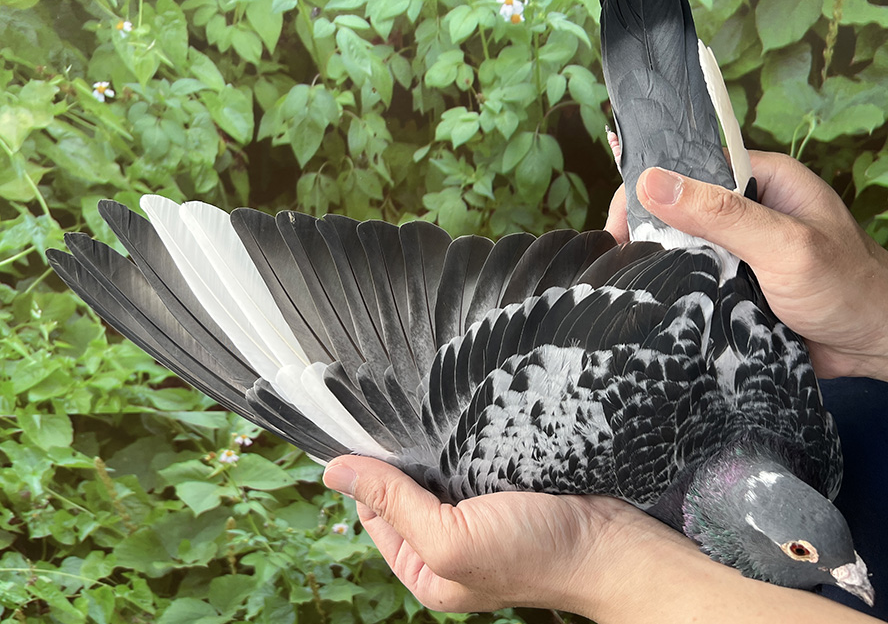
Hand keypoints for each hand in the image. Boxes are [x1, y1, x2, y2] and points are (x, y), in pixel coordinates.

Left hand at [323, 456, 877, 622]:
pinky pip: (463, 459)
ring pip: (432, 470)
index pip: (375, 511)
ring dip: (428, 444)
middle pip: (402, 490)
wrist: (612, 541)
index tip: (364, 429)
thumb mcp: (452, 538)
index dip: (367, 473)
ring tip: (423, 410)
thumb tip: (331, 472)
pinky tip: (455, 417)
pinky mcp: (499, 486)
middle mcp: (444, 543)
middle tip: (395, 412)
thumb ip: (394, 504)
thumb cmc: (535, 550)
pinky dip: (457, 440)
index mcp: (425, 568)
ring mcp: (473, 514)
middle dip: (399, 456)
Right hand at [605, 150, 887, 380]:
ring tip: (624, 283)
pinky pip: (692, 282)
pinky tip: (651, 302)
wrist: (877, 345)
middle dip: (646, 231)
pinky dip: (674, 292)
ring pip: (681, 249)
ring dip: (659, 265)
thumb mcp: (783, 244)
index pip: (688, 166)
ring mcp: (738, 250)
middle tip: (618, 260)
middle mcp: (746, 210)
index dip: (647, 188)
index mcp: (761, 179)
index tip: (618, 223)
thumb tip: (653, 183)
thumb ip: (721, 214)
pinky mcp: (733, 286)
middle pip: (678, 209)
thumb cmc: (849, 287)